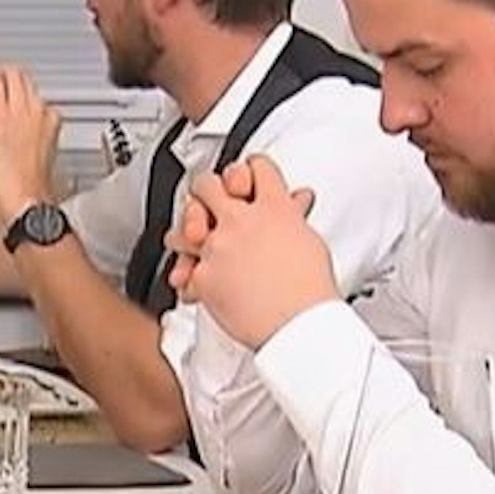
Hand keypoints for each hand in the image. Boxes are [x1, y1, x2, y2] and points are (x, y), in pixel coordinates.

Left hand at [0, 65, 61, 219]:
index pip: (39, 98)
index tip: (13, 107)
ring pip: (13, 74)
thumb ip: (35, 145)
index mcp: (51, 122)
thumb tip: (28, 147)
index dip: (23, 100)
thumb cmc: (30, 189)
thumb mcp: (41, 161)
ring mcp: (19, 110)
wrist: (25, 197)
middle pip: (26, 79)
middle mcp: (38, 111)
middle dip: (10, 79)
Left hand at [173, 155, 335, 348]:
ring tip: (194, 237)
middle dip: (209, 191)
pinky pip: (184, 267)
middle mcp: (242, 222)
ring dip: (188, 228)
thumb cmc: (310, 292)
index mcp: (274, 208)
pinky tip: (193, 277)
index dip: (250, 171)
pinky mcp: (203, 276)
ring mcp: (219, 247)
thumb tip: (295, 201)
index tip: (247, 179)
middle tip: (213, 202)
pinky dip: (187, 274)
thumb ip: (293, 216)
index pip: (256, 166)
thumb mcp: (309, 242)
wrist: (298, 327)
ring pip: (185, 220)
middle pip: (210, 183)